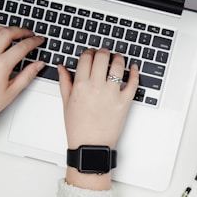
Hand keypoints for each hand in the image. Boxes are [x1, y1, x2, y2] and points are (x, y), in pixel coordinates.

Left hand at [0, 26, 44, 117]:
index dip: (34, 41)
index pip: (22, 47)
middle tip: (29, 33)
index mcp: (1, 65)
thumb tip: (39, 65)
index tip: (40, 40)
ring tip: (14, 32)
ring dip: (6, 29)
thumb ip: (27, 75)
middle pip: (7, 33)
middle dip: (21, 30)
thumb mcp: (12, 91)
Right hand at [58, 48, 138, 189]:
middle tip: (105, 53)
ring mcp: (112, 94)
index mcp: (80, 85)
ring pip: (118, 66)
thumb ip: (65, 82)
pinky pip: (133, 83)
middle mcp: (96, 87)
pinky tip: (133, 68)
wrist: (91, 145)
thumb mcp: (66, 103)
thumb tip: (62, 67)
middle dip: (104, 51)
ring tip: (118, 58)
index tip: (91, 53)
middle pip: (102, 57)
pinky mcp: (124, 102)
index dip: (89, 52)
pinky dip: (135, 73)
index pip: (86, 58)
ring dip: (118, 58)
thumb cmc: (78, 128)